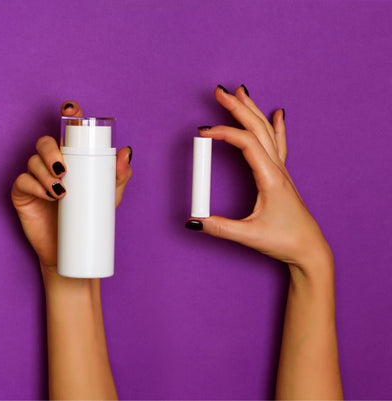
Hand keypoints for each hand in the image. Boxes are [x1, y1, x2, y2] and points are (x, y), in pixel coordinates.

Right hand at [10, 101, 133, 274]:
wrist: (69, 252)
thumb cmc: (88, 220)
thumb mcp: (109, 197)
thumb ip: (118, 176)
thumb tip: (126, 152)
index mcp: (71, 160)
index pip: (67, 134)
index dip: (68, 116)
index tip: (72, 108)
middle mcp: (50, 165)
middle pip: (44, 144)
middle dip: (52, 152)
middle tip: (64, 169)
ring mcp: (34, 180)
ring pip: (32, 161)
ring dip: (45, 172)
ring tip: (61, 191)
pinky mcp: (22, 194)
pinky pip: (22, 181)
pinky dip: (34, 185)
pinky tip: (48, 194)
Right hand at [188, 85, 329, 271]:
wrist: (309, 249)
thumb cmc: (284, 241)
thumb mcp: (249, 236)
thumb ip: (220, 227)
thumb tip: (193, 220)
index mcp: (270, 178)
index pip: (246, 143)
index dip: (223, 133)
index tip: (201, 133)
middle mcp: (278, 169)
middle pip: (257, 129)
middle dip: (237, 108)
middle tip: (219, 92)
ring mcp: (282, 171)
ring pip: (267, 131)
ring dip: (252, 110)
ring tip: (241, 93)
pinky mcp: (281, 176)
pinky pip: (279, 143)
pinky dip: (276, 125)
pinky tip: (278, 113)